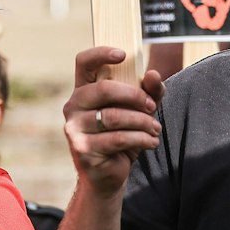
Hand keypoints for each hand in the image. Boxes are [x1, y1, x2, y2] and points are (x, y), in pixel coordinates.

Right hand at [60, 48, 163, 197]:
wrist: (107, 176)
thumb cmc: (121, 137)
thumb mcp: (138, 111)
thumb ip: (148, 92)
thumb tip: (153, 75)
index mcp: (83, 90)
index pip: (83, 62)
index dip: (100, 54)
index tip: (123, 55)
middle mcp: (73, 106)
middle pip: (103, 89)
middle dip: (134, 96)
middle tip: (151, 106)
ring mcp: (74, 128)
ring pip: (113, 117)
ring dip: (142, 122)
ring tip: (156, 129)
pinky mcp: (83, 148)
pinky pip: (118, 138)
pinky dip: (141, 139)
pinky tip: (151, 142)